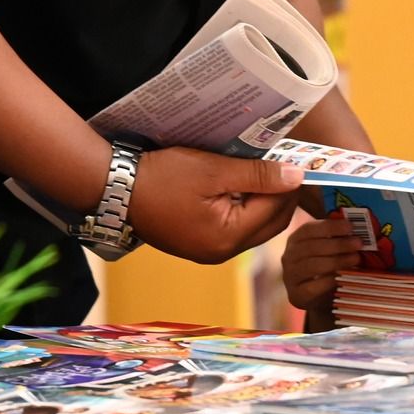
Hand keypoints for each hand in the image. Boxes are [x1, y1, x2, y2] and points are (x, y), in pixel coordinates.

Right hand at [127, 147, 304, 264]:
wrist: (116, 189)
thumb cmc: (164, 177)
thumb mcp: (214, 170)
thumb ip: (258, 175)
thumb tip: (297, 177)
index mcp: (228, 238)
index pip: (276, 212)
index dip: (289, 186)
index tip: (297, 161)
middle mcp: (221, 253)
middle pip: (268, 225)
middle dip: (281, 197)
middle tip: (284, 165)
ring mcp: (208, 251)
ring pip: (252, 227)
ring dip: (262, 202)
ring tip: (263, 171)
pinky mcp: (197, 244)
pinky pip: (233, 228)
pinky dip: (243, 208)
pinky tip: (239, 186)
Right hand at [281, 216, 363, 314]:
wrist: (314, 297)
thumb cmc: (322, 267)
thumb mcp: (326, 250)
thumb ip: (335, 239)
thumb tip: (357, 229)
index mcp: (295, 240)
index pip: (309, 228)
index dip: (330, 226)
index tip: (350, 226)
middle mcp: (289, 256)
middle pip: (312, 246)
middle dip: (338, 244)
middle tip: (358, 243)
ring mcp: (290, 276)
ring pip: (312, 265)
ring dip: (337, 260)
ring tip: (356, 258)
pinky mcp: (296, 294)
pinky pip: (313, 286)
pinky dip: (329, 280)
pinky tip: (343, 277)